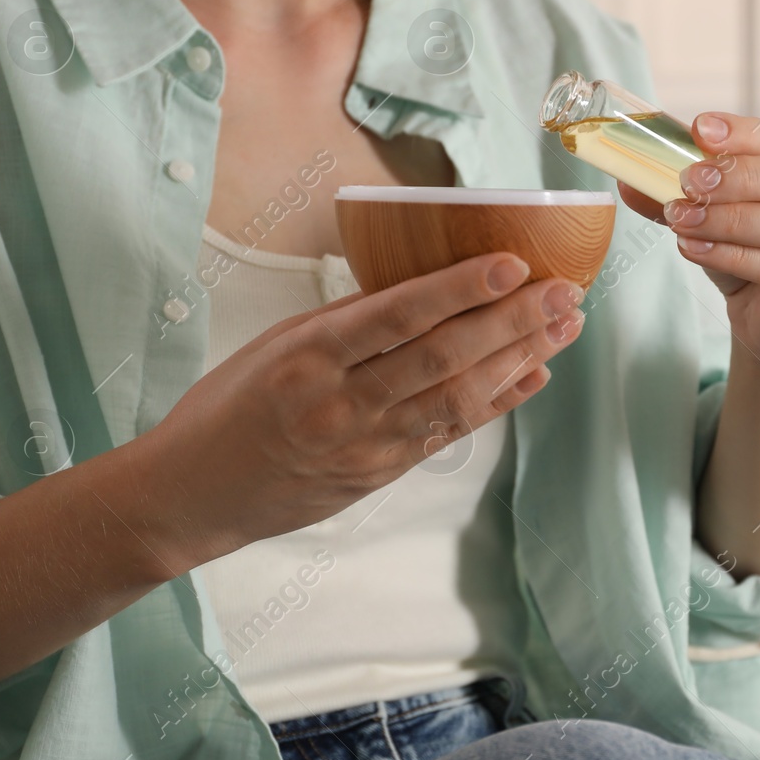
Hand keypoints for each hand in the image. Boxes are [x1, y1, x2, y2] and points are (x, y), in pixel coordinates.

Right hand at [140, 254, 585, 563]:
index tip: (512, 264)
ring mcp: (365, 446)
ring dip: (520, 358)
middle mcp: (340, 403)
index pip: (397, 316)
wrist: (193, 495)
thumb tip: (427, 286)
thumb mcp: (276, 344)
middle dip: (513, 321)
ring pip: (458, 397)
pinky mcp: (380, 475)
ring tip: (565, 326)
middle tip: (567, 291)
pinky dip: (497, 402)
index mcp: (306, 357)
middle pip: (443, 357)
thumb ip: (349, 321)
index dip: (460, 289)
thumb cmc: (228, 406)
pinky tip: (533, 374)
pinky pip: (449, 431)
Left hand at [619, 112, 759, 360]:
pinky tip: (696, 250)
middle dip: (737, 177)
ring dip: (729, 219)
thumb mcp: (713, 213)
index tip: (699, 128)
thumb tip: (629, 178)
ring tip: (681, 219)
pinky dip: (734, 256)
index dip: (743, 132)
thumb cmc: (750, 250)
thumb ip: (679, 192)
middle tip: (688, 181)